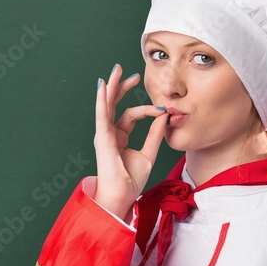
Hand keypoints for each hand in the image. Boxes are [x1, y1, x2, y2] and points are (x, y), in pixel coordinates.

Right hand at [92, 64, 167, 220]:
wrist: (121, 195)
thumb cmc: (131, 181)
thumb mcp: (149, 154)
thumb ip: (155, 135)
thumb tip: (164, 117)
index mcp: (118, 138)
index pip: (131, 115)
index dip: (147, 109)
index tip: (162, 109)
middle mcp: (109, 134)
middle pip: (115, 105)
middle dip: (123, 88)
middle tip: (133, 75)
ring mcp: (103, 134)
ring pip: (107, 105)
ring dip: (112, 86)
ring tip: (117, 70)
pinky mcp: (102, 137)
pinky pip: (102, 114)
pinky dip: (102, 99)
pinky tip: (104, 85)